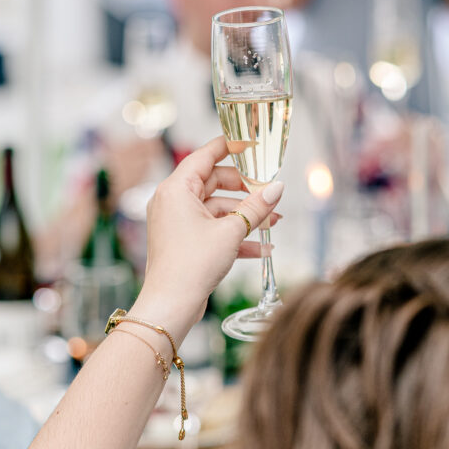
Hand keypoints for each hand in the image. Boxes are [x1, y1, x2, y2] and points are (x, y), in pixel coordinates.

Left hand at [139, 137, 283, 330]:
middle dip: (245, 190)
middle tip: (268, 192)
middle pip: (214, 183)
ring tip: (274, 223)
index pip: (204, 156)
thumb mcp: (231, 231)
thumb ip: (256, 207)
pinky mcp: (183, 242)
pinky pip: (212, 230)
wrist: (171, 305)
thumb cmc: (191, 265)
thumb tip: (277, 188)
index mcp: (176, 189)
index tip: (249, 143)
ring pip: (217, 209)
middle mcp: (173, 201)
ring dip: (245, 216)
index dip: (229, 147)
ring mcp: (177, 223)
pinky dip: (234, 235)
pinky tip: (263, 248)